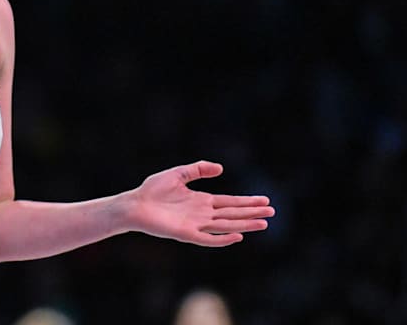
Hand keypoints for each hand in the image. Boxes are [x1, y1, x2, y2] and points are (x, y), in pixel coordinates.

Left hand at [126, 160, 273, 246]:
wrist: (134, 204)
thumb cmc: (153, 190)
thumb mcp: (178, 174)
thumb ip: (198, 169)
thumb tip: (221, 168)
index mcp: (201, 201)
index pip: (229, 202)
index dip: (247, 202)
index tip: (265, 200)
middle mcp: (202, 214)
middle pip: (232, 214)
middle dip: (252, 213)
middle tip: (272, 212)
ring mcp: (195, 225)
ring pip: (225, 226)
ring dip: (244, 225)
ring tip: (263, 223)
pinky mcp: (186, 234)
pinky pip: (208, 238)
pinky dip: (223, 238)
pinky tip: (238, 235)